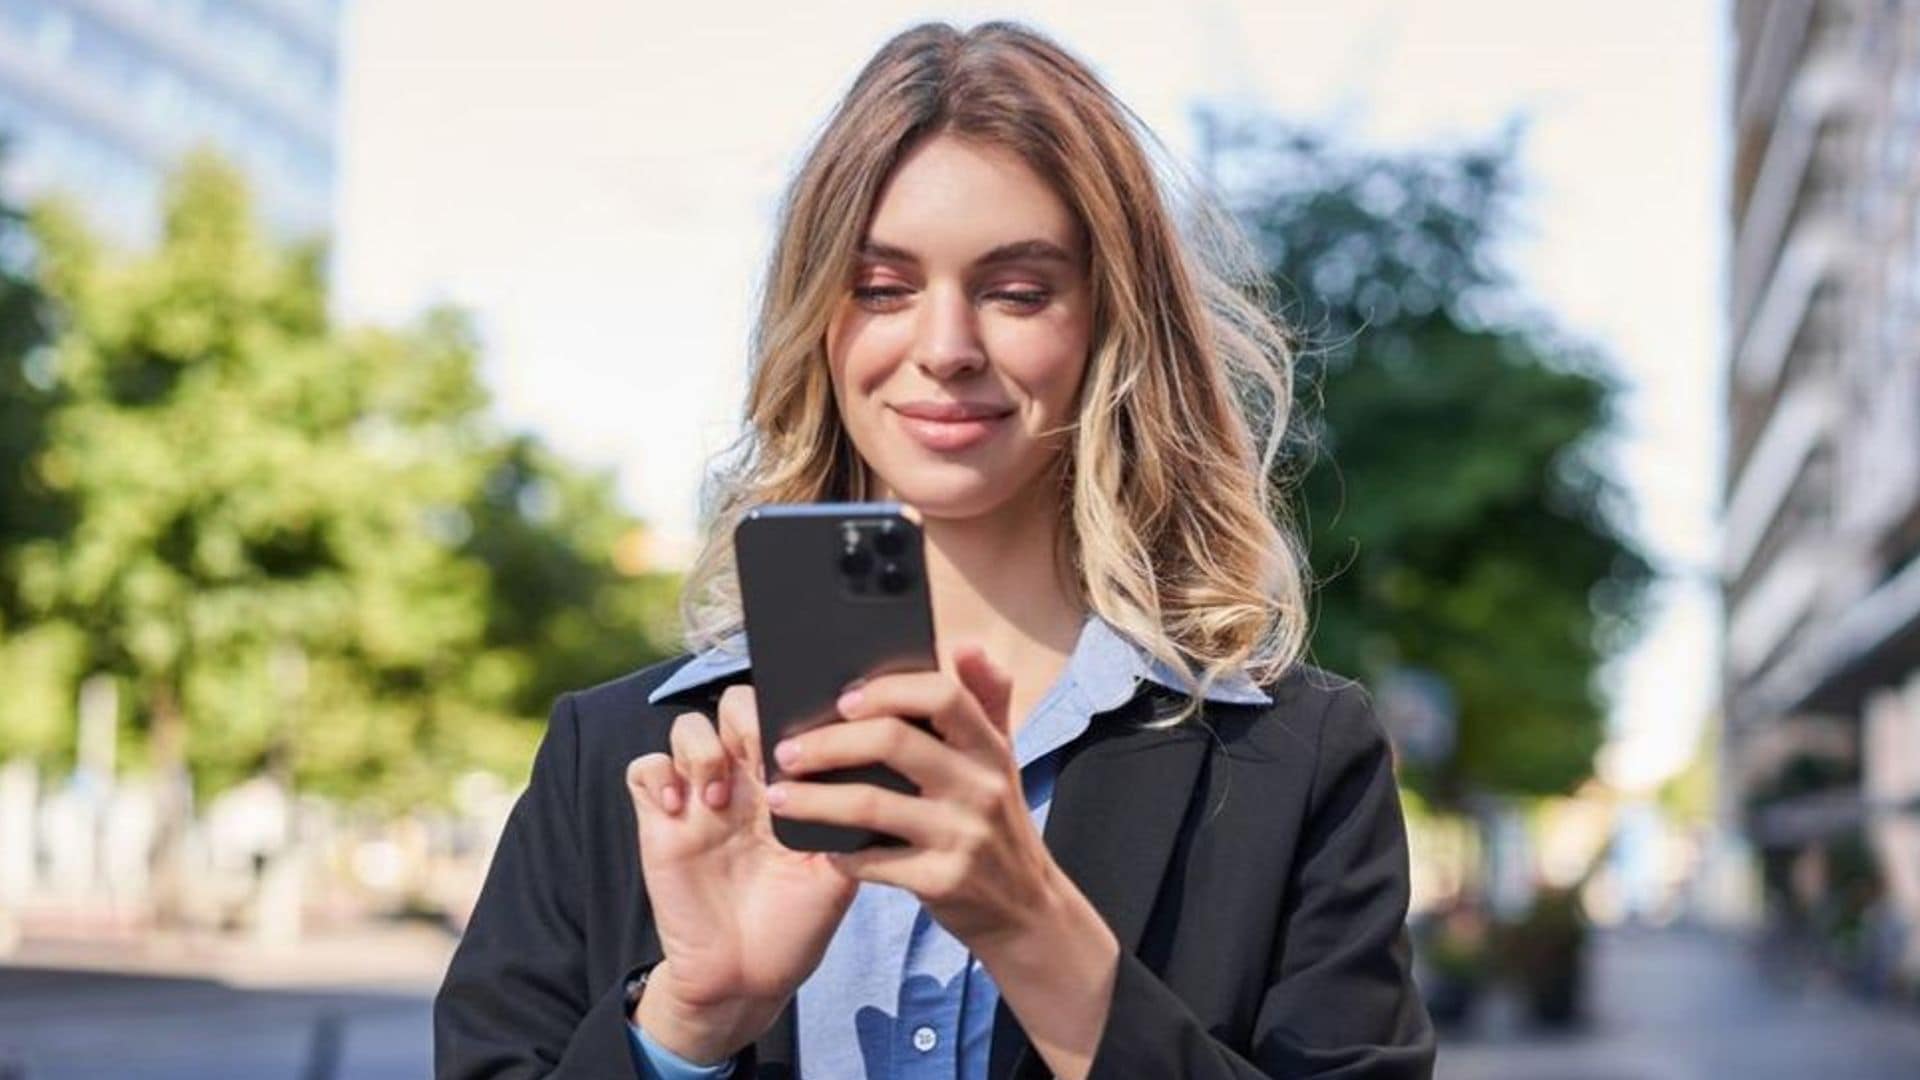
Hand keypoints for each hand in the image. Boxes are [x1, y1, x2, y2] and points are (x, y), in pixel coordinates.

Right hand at [625, 685, 857, 1062]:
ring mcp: (698, 799)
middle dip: (746, 716)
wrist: (750, 976)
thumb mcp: (837, 871)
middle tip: (761, 758)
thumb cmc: (797, 922)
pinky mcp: (659, 822)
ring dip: (703, 749)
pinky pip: (643, 768)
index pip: (784, 714)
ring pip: (687, 727)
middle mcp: (742, 782)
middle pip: (735, 704)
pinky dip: (659, 773)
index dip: (791, 709)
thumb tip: (865, 769)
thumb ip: (847, 820)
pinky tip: (681, 807)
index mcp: (787, 784)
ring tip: (720, 799)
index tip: (806, 738)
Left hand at [762, 647, 1073, 949]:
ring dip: (814, 799)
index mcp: (990, 748)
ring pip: (871, 804)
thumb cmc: (998, 824)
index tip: (843, 698)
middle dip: (828, 742)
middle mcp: (980, 786)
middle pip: (893, 741)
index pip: (943, 695)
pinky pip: (874, 861)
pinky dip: (841, 854)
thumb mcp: (1003, 760)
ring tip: (779, 798)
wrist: (1027, 911)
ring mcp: (962, 835)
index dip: (889, 689)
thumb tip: (964, 645)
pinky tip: (822, 848)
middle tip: (788, 751)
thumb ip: (984, 700)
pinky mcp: (943, 882)